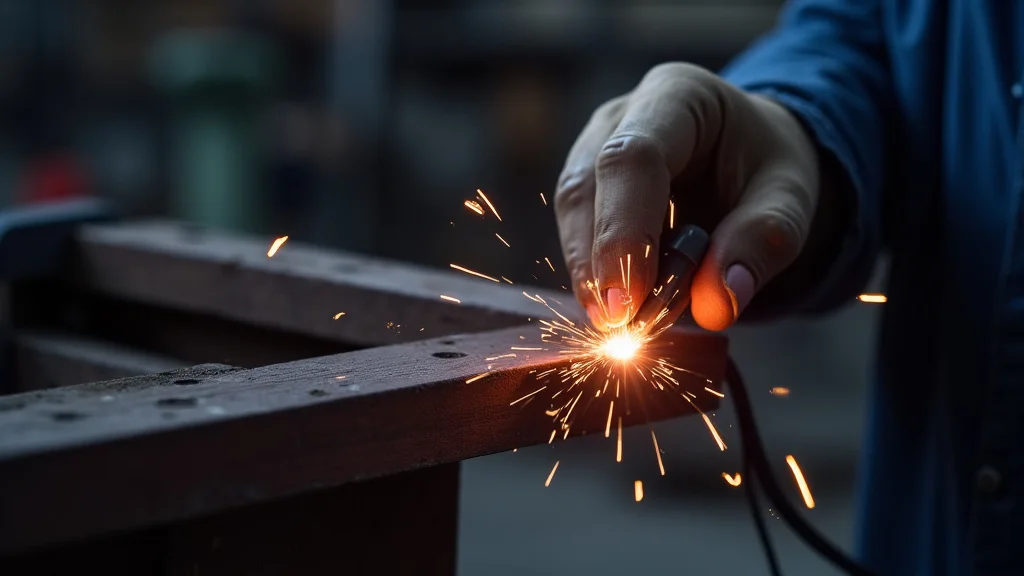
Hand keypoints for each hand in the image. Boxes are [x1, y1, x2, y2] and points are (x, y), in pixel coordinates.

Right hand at [554, 63, 819, 330]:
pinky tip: (617, 310)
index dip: (624, 232)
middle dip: (599, 262)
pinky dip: (595, 275)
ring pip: (572, 212)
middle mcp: (621, 116)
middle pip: (587, 187)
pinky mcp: (586, 188)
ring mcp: (593, 148)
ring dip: (590, 275)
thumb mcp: (790, 197)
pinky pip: (576, 232)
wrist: (748, 156)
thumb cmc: (766, 166)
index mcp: (677, 96)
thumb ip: (761, 243)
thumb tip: (714, 306)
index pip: (633, 159)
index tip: (628, 302)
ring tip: (620, 327)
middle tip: (619, 327)